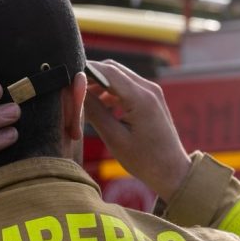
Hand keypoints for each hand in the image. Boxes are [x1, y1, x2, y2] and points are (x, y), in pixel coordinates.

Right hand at [83, 60, 190, 201]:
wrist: (172, 171)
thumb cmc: (145, 160)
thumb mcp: (114, 138)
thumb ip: (95, 112)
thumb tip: (76, 92)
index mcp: (141, 97)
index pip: (107, 71)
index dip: (85, 71)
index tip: (66, 80)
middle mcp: (149, 88)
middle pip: (112, 69)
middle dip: (91, 77)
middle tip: (73, 93)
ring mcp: (152, 92)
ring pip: (118, 77)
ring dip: (100, 85)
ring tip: (84, 103)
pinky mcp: (151, 98)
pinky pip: (126, 86)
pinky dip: (111, 92)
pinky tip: (100, 107)